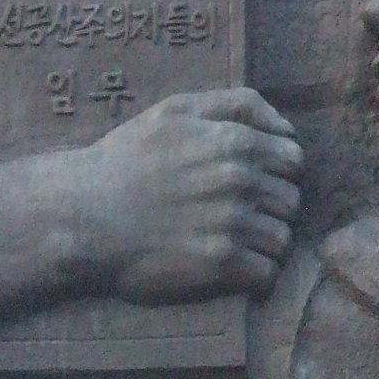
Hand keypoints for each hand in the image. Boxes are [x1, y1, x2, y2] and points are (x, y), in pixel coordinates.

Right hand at [0, 89, 306, 305]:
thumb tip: (285, 126)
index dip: (276, 172)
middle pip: (292, 201)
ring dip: (263, 243)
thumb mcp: (177, 110)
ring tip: (231, 241)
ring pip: (283, 238)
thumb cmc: (127, 160)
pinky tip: (227, 265)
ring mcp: (232, 223)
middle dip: (270, 208)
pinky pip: (266, 273)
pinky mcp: (221, 263)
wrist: (84, 215)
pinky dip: (253, 273)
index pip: (294, 160)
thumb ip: (236, 104)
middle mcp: (241, 180)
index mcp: (236, 140)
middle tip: (237, 215)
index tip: (252, 184)